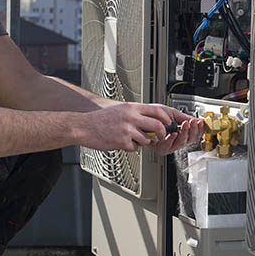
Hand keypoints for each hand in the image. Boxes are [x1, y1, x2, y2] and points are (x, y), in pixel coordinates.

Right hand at [77, 103, 199, 152]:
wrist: (84, 126)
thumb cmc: (101, 119)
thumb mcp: (121, 109)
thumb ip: (137, 113)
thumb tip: (154, 119)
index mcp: (132, 107)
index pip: (158, 110)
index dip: (169, 117)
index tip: (171, 123)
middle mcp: (130, 117)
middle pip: (158, 126)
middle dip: (162, 134)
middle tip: (160, 137)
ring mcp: (126, 129)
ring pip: (148, 139)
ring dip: (145, 142)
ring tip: (136, 140)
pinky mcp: (121, 141)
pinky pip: (135, 148)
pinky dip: (132, 148)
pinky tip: (123, 143)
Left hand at [150, 115, 204, 155]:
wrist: (142, 116)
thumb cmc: (155, 115)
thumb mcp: (173, 114)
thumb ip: (186, 117)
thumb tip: (199, 120)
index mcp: (181, 132)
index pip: (194, 134)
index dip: (199, 129)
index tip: (201, 122)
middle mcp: (176, 140)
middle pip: (190, 140)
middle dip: (193, 130)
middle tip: (193, 122)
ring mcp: (169, 145)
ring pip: (181, 144)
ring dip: (184, 133)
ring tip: (185, 124)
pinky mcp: (161, 149)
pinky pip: (169, 147)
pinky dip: (172, 140)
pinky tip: (173, 134)